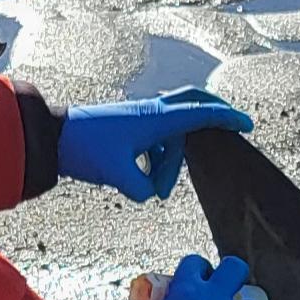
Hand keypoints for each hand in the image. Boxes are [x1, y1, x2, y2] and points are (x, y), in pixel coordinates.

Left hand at [57, 88, 252, 202]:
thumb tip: (149, 194)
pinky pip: (154, 140)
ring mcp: (139, 117)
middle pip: (191, 105)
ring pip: (170, 134)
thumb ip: (142, 188)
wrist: (54, 136)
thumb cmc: (86, 149)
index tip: (245, 124)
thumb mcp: (118, 175)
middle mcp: (151, 113)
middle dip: (212, 115)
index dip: (226, 118)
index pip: (199, 114)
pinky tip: (142, 180)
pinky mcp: (128, 126)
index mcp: (155, 119)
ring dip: (170, 161)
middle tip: (230, 127)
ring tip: (156, 190)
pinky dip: (156, 159)